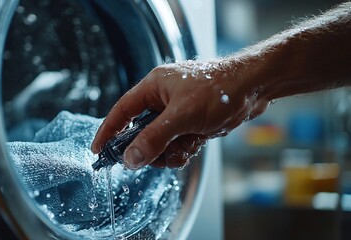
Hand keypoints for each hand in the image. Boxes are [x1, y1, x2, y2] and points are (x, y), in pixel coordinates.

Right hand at [91, 60, 268, 168]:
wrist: (255, 87)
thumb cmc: (220, 89)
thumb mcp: (182, 116)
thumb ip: (154, 138)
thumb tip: (130, 158)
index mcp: (154, 88)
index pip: (122, 111)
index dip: (108, 131)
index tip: (98, 150)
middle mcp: (163, 100)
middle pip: (141, 132)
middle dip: (149, 148)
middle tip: (155, 158)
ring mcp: (178, 113)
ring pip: (160, 142)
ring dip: (170, 152)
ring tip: (184, 149)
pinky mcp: (191, 123)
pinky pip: (177, 144)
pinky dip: (183, 150)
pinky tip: (194, 146)